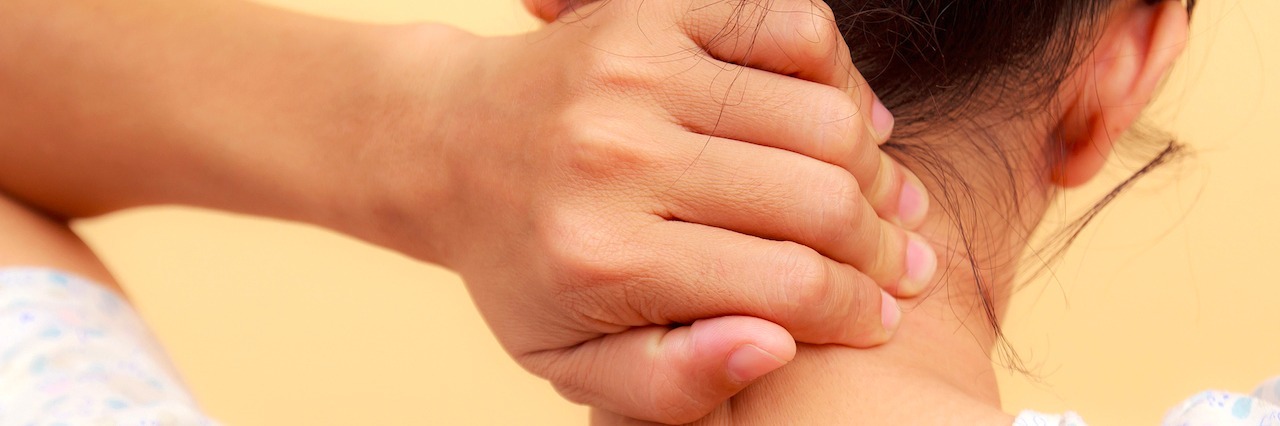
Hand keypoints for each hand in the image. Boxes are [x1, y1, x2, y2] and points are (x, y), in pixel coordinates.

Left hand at [344, 0, 934, 422]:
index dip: (861, 309)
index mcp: (604, 256)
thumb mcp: (574, 362)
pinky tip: (842, 119)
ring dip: (873, 166)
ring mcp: (637, 68)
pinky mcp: (652, 9)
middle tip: (899, 262)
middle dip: (881, 245)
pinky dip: (839, 75)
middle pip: (823, 200)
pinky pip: (795, 28)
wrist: (451, 147)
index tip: (883, 317)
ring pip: (825, 118)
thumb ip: (672, 382)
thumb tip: (775, 346)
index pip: (792, 286)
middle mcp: (620, 154)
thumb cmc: (525, 266)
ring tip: (876, 199)